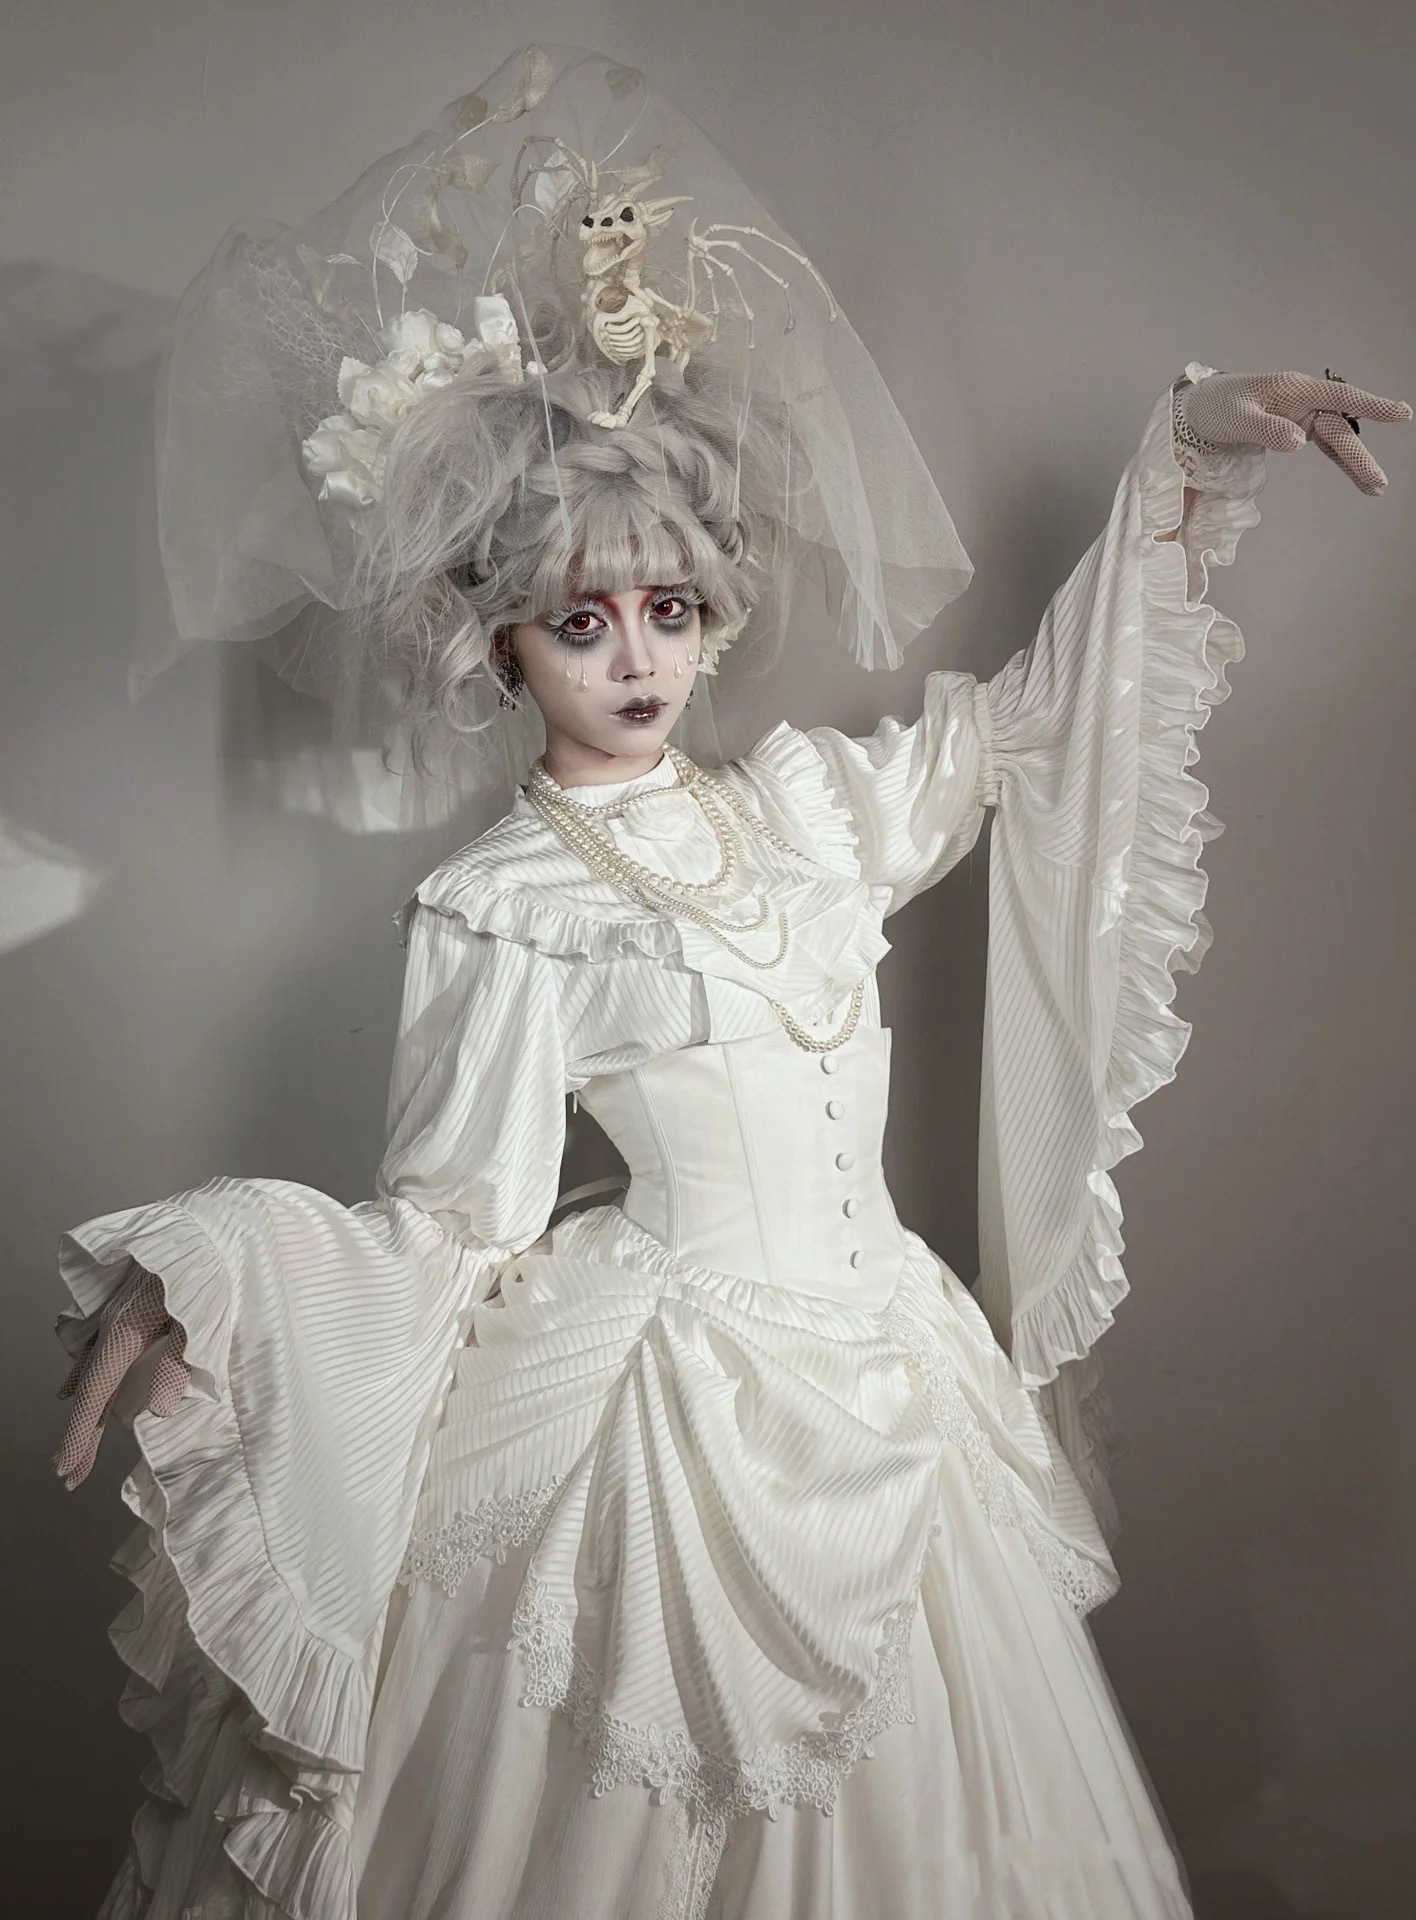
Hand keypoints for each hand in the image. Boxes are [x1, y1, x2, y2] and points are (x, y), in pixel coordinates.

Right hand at [53, 1264, 188, 1488]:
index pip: (96, 1397)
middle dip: (80, 1435)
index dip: (80, 1437)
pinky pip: (94, 1349)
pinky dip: (83, 1373)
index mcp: (128, 1334)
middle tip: (69, 1474)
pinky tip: (71, 1386)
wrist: (209, 1227)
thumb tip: (158, 1409)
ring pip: (90, 1371)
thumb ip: (177, 1365)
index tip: (67, 1471)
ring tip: (78, 1443)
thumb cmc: (208, 1273)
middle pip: (90, 1392)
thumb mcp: (200, 1323)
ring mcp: (114, 1317)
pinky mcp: (123, 1309)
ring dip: (84, 1407)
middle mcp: (113, 1327)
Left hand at [1181, 370, 1410, 494]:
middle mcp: (1301, 400)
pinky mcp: (1291, 428)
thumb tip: (1299, 442)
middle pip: (1338, 429)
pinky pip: (1321, 444)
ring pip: (1334, 438)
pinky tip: (1353, 474)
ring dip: (1353, 462)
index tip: (1402, 414)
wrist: (1195, 409)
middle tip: (1377, 484)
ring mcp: (1298, 415)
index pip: (1339, 397)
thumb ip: (1266, 430)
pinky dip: (1337, 458)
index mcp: (1292, 390)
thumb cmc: (1213, 407)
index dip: (1371, 406)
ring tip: (1373, 487)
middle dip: (1358, 456)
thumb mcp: (1236, 418)